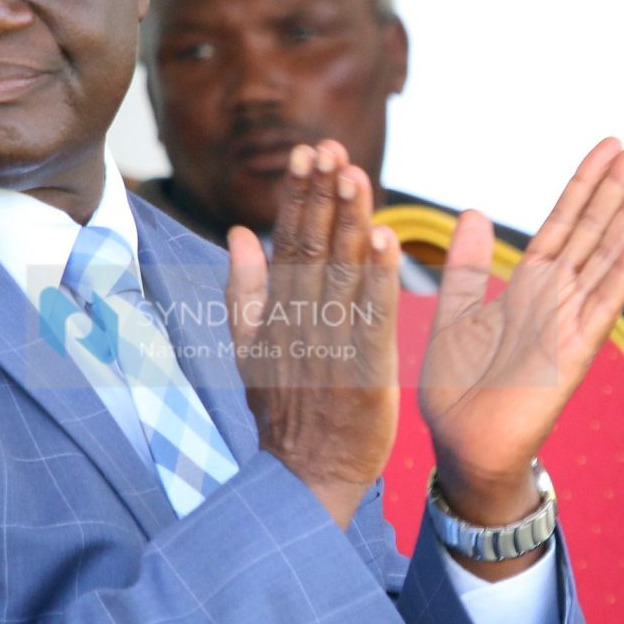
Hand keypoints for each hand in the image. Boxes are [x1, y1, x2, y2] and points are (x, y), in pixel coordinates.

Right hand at [226, 139, 399, 525]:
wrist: (305, 476)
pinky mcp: (364, 372)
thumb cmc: (283, 411)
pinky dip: (380, 280)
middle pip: (313, 248)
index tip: (308, 153)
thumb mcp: (248, 349)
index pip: (288, 242)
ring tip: (356, 175)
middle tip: (331, 147)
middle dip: (322, 195)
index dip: (299, 196)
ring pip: (342, 274)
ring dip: (350, 222)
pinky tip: (387, 241)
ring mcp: (331, 347)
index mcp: (276, 314)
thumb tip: (237, 233)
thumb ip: (243, 291)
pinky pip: (373, 317)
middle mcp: (300, 323)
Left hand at [419, 133, 623, 575]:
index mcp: (528, 284)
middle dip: (623, 182)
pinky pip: (602, 306)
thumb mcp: (453, 311)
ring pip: (607, 256)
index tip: (610, 142)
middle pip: (596, 227)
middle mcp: (556, 297)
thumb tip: (472, 212)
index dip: (586, 181)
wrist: (461, 448)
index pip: (563, 220)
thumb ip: (466, 265)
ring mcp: (568, 322)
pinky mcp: (572, 354)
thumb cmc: (458, 390)